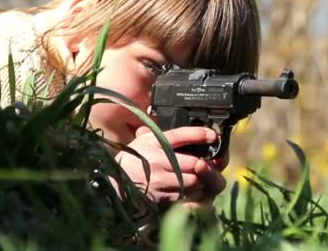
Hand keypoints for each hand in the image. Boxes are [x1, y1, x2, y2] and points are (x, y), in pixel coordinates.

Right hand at [114, 126, 228, 210]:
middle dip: (206, 165)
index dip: (200, 134)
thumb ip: (163, 134)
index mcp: (153, 144)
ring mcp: (161, 183)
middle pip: (195, 163)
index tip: (213, 135)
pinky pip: (187, 198)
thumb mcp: (145, 141)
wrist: (114, 186)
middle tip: (210, 164)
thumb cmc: (132, 160)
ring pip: (195, 182)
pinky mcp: (162, 200)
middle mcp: (158, 162)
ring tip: (202, 178)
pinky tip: (193, 191)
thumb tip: (186, 128)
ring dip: (202, 181)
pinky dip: (195, 195)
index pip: (181, 135)